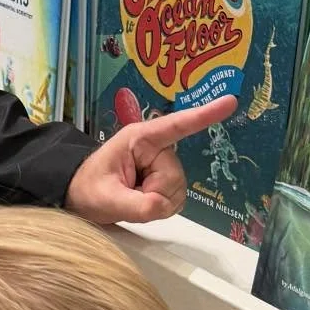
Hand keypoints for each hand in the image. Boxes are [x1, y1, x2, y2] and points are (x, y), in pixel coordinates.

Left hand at [65, 95, 237, 226]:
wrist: (79, 195)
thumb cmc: (87, 188)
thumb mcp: (104, 199)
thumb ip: (133, 205)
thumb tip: (160, 206)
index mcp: (141, 139)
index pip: (176, 126)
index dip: (204, 115)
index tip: (230, 102)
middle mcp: (156, 147)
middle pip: (175, 177)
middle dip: (155, 194)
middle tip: (128, 195)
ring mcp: (162, 164)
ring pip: (177, 190)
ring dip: (156, 202)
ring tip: (131, 197)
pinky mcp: (165, 180)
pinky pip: (176, 199)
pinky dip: (161, 207)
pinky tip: (142, 202)